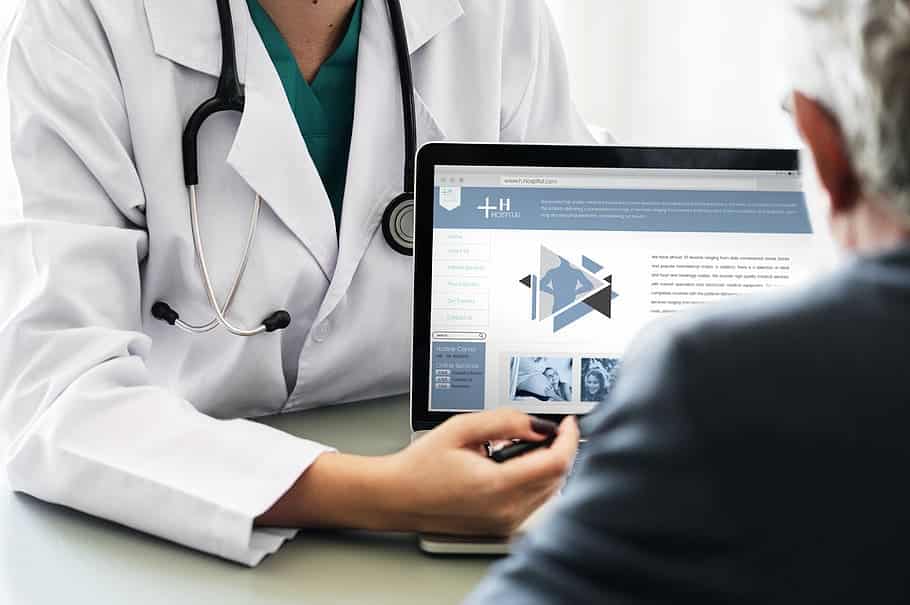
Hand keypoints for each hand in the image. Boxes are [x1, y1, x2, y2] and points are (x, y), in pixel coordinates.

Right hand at [382, 409, 579, 535]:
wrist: (398, 497)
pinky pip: (535, 503)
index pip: (556, 463)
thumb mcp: (461, 429)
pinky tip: (516, 466)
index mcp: (497, 486)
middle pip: (559, 478)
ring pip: (550, 491)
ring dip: (549, 465)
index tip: (568, 422)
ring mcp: (505, 523)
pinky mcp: (502, 528)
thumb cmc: (421, 465)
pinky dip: (536, 481)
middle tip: (547, 428)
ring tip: (524, 445)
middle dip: (560, 448)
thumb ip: (504, 422)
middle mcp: (506, 511)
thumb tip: (538, 424)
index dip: (569, 437)